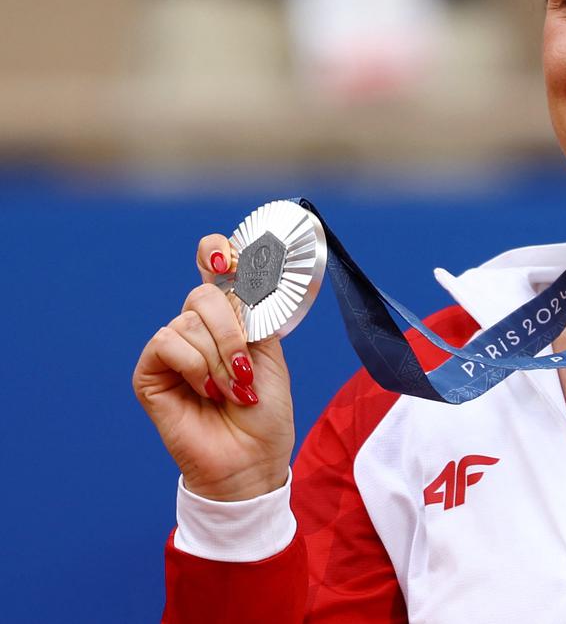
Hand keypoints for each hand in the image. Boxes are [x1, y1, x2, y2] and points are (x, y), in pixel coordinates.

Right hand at [133, 235, 294, 500]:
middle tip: (246, 367)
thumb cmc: (265, 411)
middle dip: (233, 330)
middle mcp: (199, 327)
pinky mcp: (149, 371)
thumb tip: (244, 273)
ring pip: (190, 322)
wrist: (251, 458)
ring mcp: (171, 348)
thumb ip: (254, 312)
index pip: (215, 264)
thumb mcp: (270, 352)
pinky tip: (206, 392)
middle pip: (205, 294)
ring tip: (231, 390)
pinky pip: (168, 342)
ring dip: (220, 359)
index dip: (219, 252)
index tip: (230, 262)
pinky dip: (196, 367)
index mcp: (231, 316)